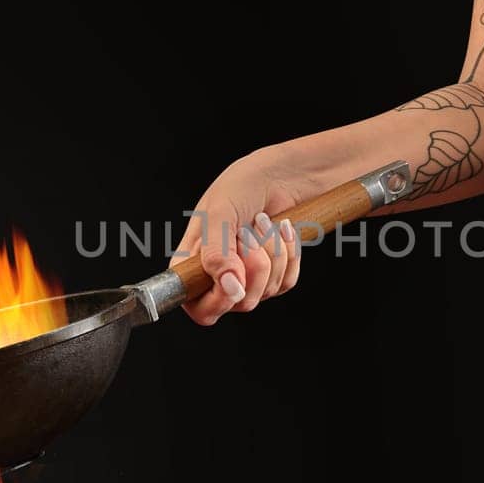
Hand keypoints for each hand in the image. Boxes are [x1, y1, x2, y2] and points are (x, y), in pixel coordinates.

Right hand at [171, 149, 320, 325]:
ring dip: (272, 251)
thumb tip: (230, 289)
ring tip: (263, 221)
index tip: (235, 279)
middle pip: (239, 303)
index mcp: (194, 264)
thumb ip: (216, 253)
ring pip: (266, 291)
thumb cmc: (242, 185)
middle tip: (248, 232)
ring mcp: (250, 277)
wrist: (283, 174)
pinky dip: (289, 252)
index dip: (218, 301)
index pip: (199, 308)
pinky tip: (282, 228)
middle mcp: (220, 276)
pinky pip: (286, 282)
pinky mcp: (277, 275)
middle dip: (253, 264)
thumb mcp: (220, 214)